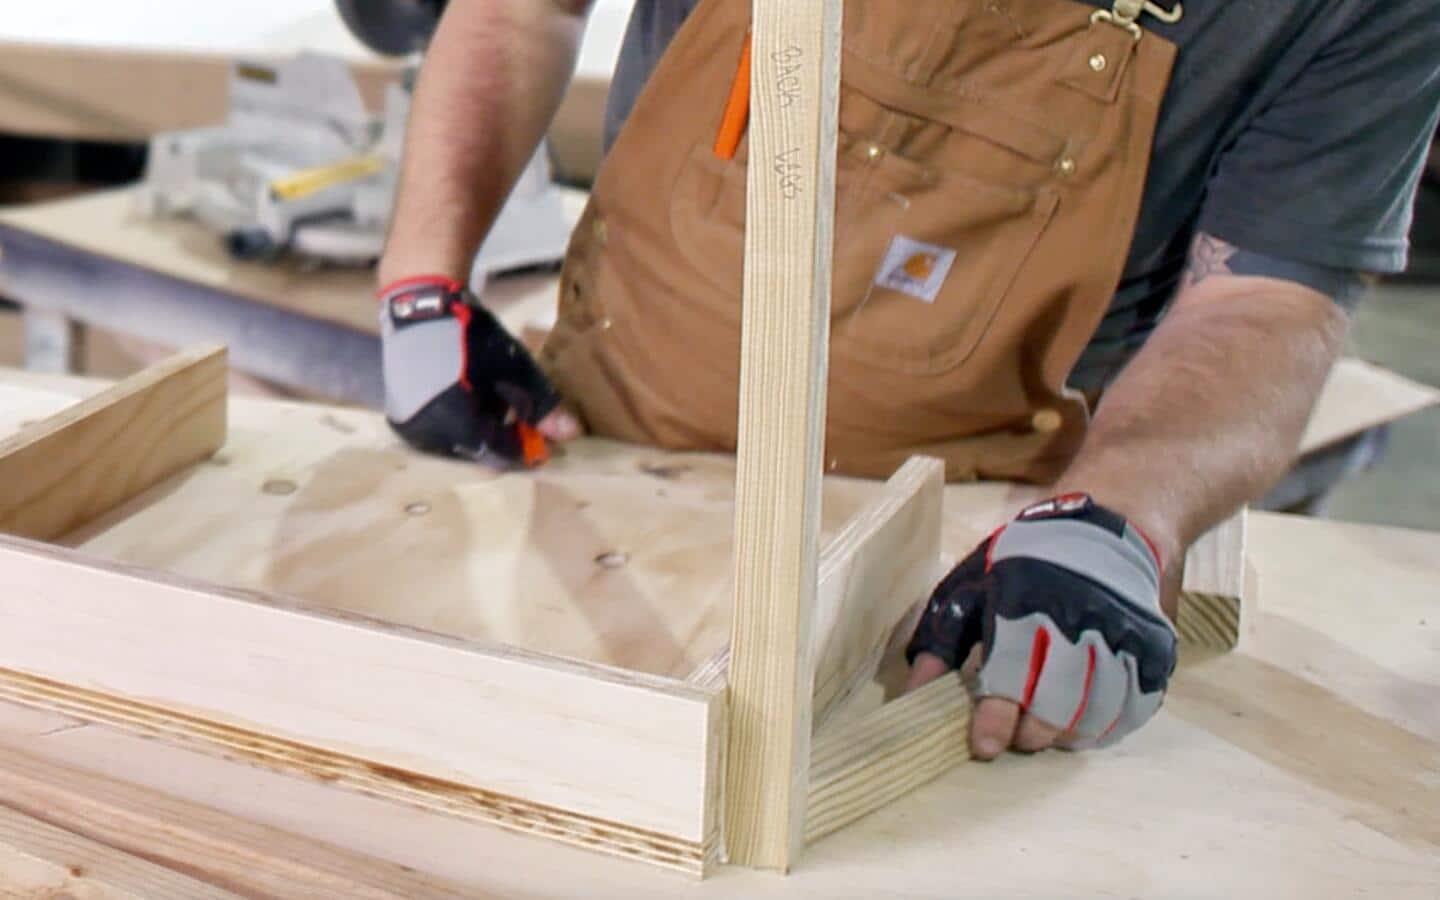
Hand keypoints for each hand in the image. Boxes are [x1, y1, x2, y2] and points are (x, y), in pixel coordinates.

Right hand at [379, 275, 580, 465]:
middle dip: (504, 439)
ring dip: (481, 432)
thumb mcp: (513, 369)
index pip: (499, 456)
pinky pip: (438, 433)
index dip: (525, 449)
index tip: (545, 439)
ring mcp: (409, 428)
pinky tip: (471, 399)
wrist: (420, 306)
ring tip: (497, 404)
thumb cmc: (470, 335)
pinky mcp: (400, 417)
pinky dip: (459, 424)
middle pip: (478, 453)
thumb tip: (572, 433)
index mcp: (455, 426)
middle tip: (523, 420)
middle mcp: (427, 435)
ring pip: (458, 445)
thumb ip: (541, 405)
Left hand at [905, 493, 1176, 758]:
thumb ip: (943, 640)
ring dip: (1069, 733)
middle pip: (1057, 701)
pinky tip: (1085, 723)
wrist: (1111, 522)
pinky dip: (1108, 723)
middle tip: (1016, 739)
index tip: (985, 747)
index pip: (1009, 672)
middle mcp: (1078, 615)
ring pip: (1097, 708)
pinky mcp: (1155, 644)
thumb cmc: (1029, 560)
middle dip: (1031, 734)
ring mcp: (1123, 631)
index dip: (995, 717)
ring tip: (1048, 734)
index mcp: (1024, 598)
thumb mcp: (973, 584)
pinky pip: (1135, 703)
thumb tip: (915, 692)